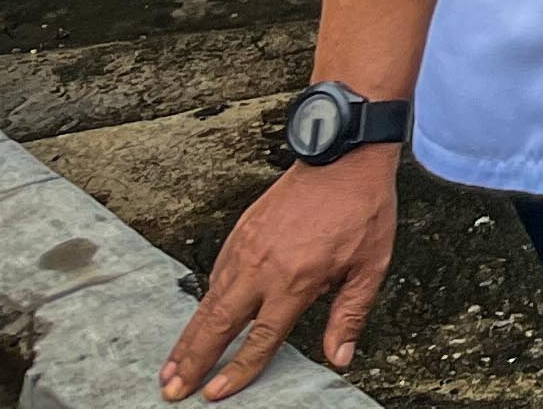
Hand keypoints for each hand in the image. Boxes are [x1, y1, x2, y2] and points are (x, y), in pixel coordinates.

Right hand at [162, 153, 396, 398]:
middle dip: (192, 362)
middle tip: (172, 390)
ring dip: (187, 338)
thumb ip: (350, 314)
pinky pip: (215, 275)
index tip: (215, 394)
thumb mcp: (371, 265)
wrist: (345, 158)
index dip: (236, 371)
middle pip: (217, 326)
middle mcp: (262, 268)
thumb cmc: (362, 210)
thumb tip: (339, 358)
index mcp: (295, 281)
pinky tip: (196, 322)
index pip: (259, 339)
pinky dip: (200, 303)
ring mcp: (246, 249)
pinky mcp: (240, 233)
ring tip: (170, 367)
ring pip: (207, 302)